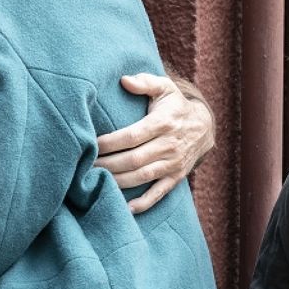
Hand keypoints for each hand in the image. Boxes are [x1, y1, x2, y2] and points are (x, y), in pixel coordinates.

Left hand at [96, 73, 216, 213]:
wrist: (204, 126)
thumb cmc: (175, 105)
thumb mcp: (164, 87)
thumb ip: (145, 82)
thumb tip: (124, 80)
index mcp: (163, 123)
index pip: (132, 136)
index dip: (110, 142)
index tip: (91, 145)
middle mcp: (169, 145)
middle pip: (133, 160)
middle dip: (107, 164)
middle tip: (85, 166)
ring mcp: (173, 163)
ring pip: (142, 177)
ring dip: (118, 182)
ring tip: (95, 181)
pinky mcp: (176, 177)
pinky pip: (159, 193)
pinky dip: (143, 203)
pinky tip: (126, 208)